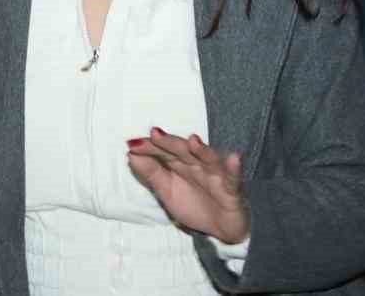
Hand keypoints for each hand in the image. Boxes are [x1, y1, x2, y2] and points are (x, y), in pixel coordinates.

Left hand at [127, 129, 248, 243]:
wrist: (222, 231)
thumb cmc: (195, 205)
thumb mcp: (167, 191)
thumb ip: (151, 173)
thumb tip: (130, 154)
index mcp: (181, 164)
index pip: (163, 151)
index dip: (149, 147)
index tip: (132, 142)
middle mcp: (198, 165)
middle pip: (183, 151)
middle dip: (170, 143)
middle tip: (155, 133)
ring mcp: (216, 176)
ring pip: (209, 160)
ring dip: (202, 150)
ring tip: (193, 140)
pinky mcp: (232, 191)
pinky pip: (233, 179)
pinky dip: (234, 168)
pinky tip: (234, 158)